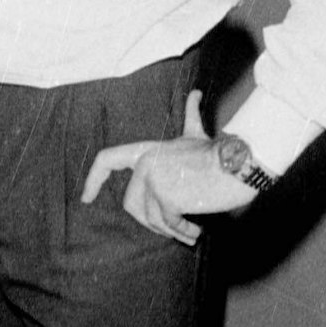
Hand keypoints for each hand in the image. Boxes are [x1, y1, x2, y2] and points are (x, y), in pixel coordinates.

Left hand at [79, 91, 259, 244]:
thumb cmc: (221, 151)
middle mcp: (145, 163)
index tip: (85, 198)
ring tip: (189, 233)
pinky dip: (181, 232)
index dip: (93, 179)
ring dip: (171, 230)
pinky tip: (194, 233)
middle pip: (131, 203)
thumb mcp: (197, 132)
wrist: (240, 162)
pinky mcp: (166, 196)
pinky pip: (167, 223)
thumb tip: (196, 93)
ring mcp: (154, 179)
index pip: (107, 159)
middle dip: (150, 222)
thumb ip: (190, 115)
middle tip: (174, 230)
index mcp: (146, 150)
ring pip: (150, 217)